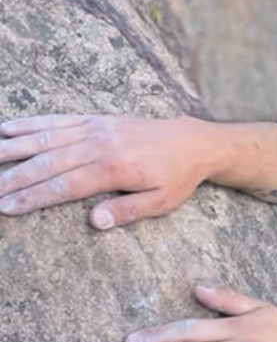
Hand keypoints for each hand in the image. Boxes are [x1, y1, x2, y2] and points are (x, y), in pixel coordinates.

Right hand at [0, 114, 211, 228]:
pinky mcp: (95, 120)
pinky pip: (57, 121)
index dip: (33, 197)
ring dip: (11, 149)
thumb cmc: (177, 176)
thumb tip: (94, 222)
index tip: (7, 208)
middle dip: (12, 179)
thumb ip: (128, 211)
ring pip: (44, 139)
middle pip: (46, 163)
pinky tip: (5, 129)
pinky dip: (29, 124)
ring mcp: (95, 129)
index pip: (64, 185)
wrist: (193, 140)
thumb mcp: (162, 201)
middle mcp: (99, 145)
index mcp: (114, 168)